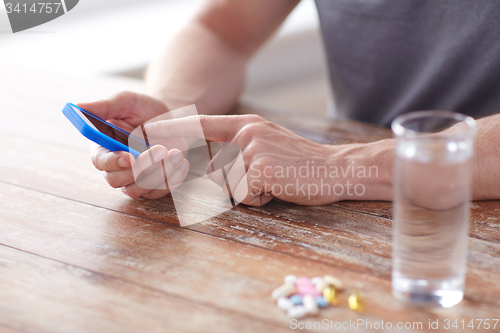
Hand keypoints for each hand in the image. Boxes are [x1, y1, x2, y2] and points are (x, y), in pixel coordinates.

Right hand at [78, 91, 189, 198]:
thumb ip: (103, 106)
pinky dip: (172, 180)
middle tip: (161, 149)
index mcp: (103, 147)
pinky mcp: (152, 186)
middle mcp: (116, 167)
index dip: (112, 162)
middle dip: (141, 167)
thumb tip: (76, 107)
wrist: (171, 119)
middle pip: (117, 180)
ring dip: (158, 174)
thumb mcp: (125, 101)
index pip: (100, 161)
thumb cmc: (144, 109)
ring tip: (176, 152)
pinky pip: (158, 193)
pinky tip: (181, 161)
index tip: (129, 157)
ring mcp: (134, 179)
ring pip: (137, 190)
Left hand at [144, 114, 393, 205]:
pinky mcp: (261, 170)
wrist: (336, 169)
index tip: (150, 129)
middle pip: (217, 169)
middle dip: (236, 184)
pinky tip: (279, 188)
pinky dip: (260, 198)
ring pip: (230, 184)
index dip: (177, 127)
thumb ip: (242, 150)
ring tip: (275, 182)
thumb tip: (215, 170)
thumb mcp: (269, 145)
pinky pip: (245, 194)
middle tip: (266, 178)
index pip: (205, 123)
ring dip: (250, 192)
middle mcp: (247, 133)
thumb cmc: (301, 162)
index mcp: (248, 124)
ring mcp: (253, 150)